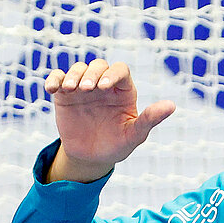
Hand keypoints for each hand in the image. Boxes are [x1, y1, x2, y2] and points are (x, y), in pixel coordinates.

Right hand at [43, 59, 175, 181]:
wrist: (92, 157)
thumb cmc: (117, 145)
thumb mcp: (134, 135)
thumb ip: (150, 120)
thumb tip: (172, 106)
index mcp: (123, 90)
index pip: (120, 71)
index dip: (112, 74)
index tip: (104, 87)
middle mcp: (103, 84)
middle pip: (98, 66)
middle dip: (91, 74)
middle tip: (86, 89)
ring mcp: (83, 87)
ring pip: (78, 69)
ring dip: (73, 75)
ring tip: (70, 89)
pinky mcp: (64, 94)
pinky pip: (58, 78)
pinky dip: (54, 79)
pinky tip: (52, 89)